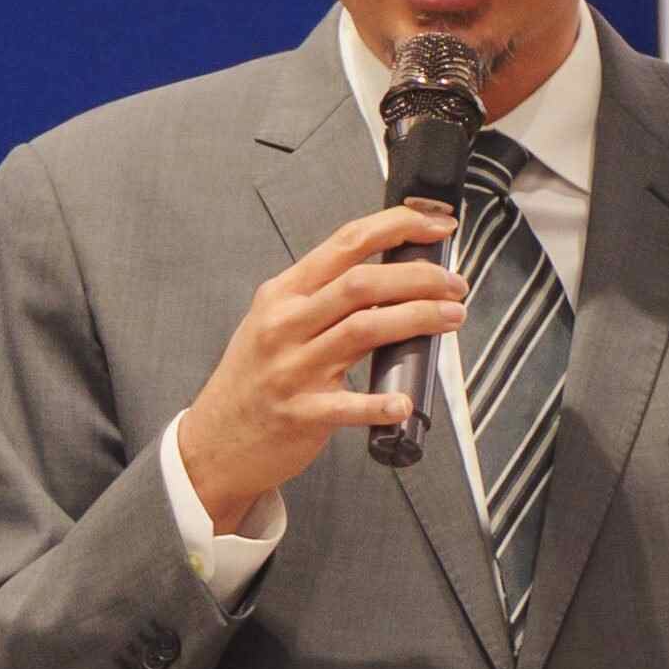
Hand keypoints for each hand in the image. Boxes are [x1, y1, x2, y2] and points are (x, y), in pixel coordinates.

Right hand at [174, 200, 466, 529]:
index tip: (437, 225)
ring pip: (364, 330)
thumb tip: (390, 276)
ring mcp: (292, 369)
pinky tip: (405, 402)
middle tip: (454, 284)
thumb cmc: (253, 380)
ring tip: (452, 317)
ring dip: (417, 319)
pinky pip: (348, 405)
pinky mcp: (301, 414)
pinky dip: (381, 402)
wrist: (214, 442)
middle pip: (361, 283)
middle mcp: (286, 324)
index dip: (399, 226)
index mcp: (283, 294)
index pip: (347, 242)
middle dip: (419, 277)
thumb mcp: (274, 323)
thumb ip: (321, 298)